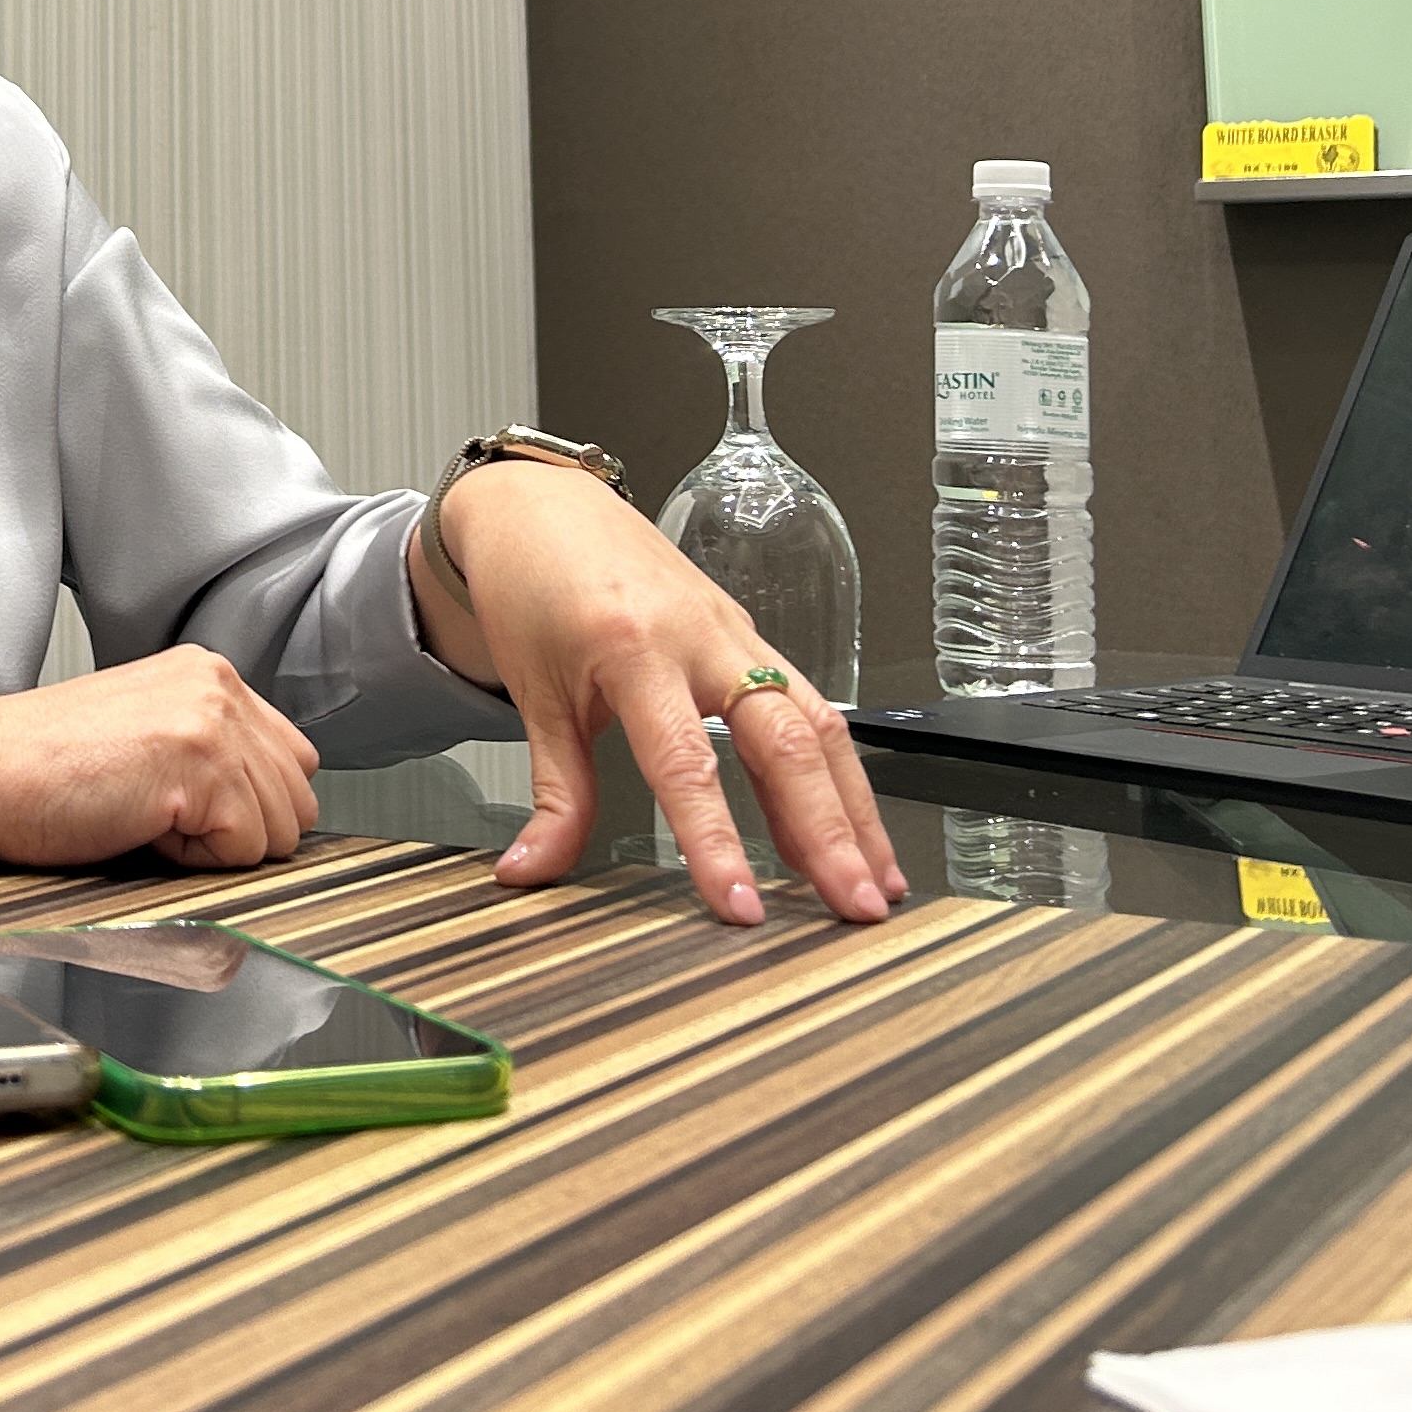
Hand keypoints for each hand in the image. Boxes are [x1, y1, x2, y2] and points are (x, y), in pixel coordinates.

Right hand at [0, 648, 319, 874]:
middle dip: (239, 832)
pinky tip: (137, 829)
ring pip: (277, 830)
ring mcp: (211, 722)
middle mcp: (219, 686)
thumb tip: (267, 809)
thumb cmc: (39, 768)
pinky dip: (195, 862)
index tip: (188, 812)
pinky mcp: (198, 767)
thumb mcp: (143, 733)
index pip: (292, 759)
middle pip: (295, 798)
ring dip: (215, 849)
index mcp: (208, 673)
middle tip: (157, 820)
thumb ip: (211, 749)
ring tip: (143, 821)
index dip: (248, 805)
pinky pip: (243, 850)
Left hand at [418, 458, 904, 927]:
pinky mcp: (750, 634)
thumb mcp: (533, 695)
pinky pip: (806, 702)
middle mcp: (700, 637)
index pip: (686, 764)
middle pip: (784, 739)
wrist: (540, 504)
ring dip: (854, 806)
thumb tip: (532, 871)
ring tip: (879, 882)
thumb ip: (555, 792)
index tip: (741, 907)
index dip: (717, 842)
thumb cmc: (532, 586)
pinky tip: (849, 826)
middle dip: (829, 831)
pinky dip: (835, 770)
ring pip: (816, 719)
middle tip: (858, 907)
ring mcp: (735, 631)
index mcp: (633, 650)